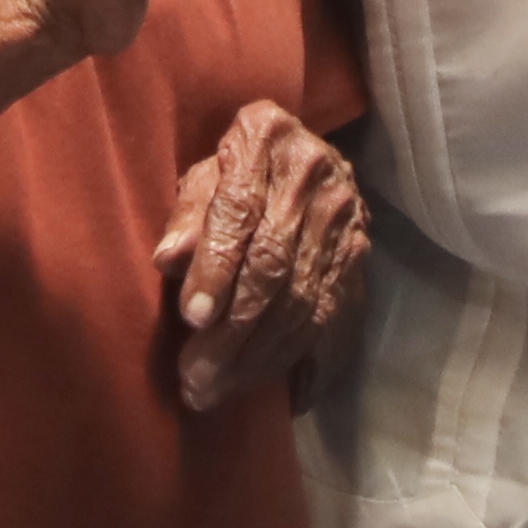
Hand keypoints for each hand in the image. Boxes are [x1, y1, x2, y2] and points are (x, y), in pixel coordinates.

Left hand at [156, 101, 369, 414]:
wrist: (304, 157)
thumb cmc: (233, 169)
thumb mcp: (202, 174)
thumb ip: (187, 213)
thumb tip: (168, 261)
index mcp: (266, 136)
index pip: (241, 211)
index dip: (216, 267)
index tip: (191, 317)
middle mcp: (315, 173)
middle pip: (273, 265)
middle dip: (232, 330)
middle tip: (194, 377)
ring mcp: (345, 217)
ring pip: (301, 300)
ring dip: (255, 355)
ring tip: (211, 390)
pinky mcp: (359, 258)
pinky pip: (326, 318)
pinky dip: (289, 358)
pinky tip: (255, 384)